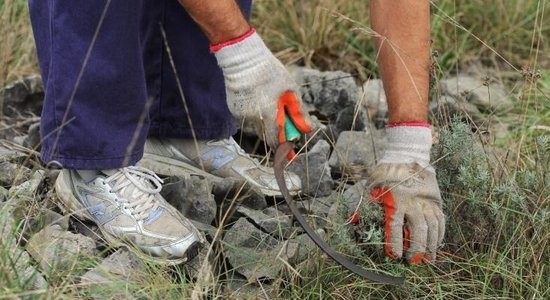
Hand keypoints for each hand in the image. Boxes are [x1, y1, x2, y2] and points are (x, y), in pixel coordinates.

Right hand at [211, 29, 312, 149]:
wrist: (242, 60)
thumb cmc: (270, 72)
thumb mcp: (290, 90)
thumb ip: (298, 112)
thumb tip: (307, 129)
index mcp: (268, 114)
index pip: (276, 141)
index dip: (284, 151)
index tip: (291, 158)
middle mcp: (253, 118)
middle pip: (267, 137)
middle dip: (277, 137)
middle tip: (286, 131)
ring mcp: (241, 115)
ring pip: (257, 128)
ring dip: (266, 124)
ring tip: (270, 106)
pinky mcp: (234, 110)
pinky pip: (248, 120)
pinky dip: (255, 116)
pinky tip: (258, 101)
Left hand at [360, 124, 444, 263]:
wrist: (406, 155)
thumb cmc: (385, 174)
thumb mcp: (372, 187)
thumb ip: (365, 206)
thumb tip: (353, 223)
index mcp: (395, 200)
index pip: (395, 226)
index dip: (395, 243)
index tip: (394, 256)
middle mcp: (413, 202)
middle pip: (418, 230)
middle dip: (416, 248)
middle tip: (413, 262)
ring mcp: (426, 201)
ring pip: (432, 227)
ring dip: (431, 245)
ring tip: (428, 259)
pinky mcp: (436, 200)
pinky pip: (440, 220)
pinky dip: (440, 234)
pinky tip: (437, 244)